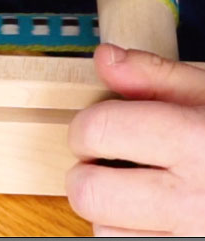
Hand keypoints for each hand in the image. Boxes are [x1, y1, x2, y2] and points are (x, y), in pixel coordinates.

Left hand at [66, 43, 204, 234]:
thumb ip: (160, 77)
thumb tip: (107, 59)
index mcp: (197, 143)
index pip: (99, 130)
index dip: (88, 124)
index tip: (100, 125)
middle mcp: (194, 198)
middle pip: (90, 191)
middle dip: (90, 171)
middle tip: (114, 161)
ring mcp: (193, 237)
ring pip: (105, 230)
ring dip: (112, 210)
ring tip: (146, 191)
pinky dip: (134, 234)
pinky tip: (159, 216)